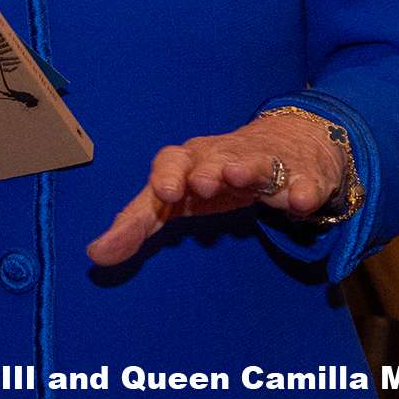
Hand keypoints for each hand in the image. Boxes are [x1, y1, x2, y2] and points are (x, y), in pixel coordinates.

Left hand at [87, 111, 346, 266]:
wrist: (285, 144)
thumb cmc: (213, 176)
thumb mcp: (175, 199)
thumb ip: (136, 225)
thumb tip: (94, 255)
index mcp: (192, 160)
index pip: (173, 160)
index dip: (168, 174)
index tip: (164, 193)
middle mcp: (226, 156)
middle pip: (215, 156)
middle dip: (207, 167)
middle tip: (202, 182)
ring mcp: (267, 164)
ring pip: (258, 162)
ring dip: (247, 168)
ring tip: (239, 176)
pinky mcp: (302, 177)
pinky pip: (304, 183)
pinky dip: (303, 190)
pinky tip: (300, 203)